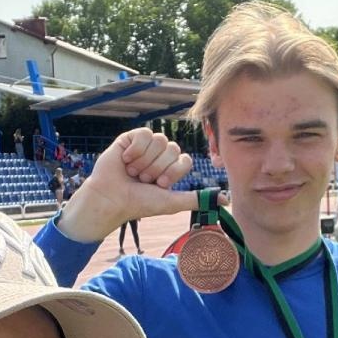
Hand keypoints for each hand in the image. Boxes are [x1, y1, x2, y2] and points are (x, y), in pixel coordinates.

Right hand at [56, 128, 198, 242]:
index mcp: (170, 169)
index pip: (185, 160)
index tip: (159, 185)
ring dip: (146, 161)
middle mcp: (158, 156)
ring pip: (160, 140)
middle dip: (157, 168)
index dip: (173, 172)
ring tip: (133, 172)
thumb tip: (226, 200)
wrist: (111, 199)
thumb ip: (197, 198)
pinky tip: (125, 160)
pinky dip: (135, 150)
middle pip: (173, 149)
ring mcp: (144, 146)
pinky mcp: (129, 138)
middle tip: (143, 179)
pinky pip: (144, 134)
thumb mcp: (171, 202)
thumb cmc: (139, 203)